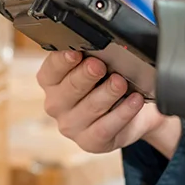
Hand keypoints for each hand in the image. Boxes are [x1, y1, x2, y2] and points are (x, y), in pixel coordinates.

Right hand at [36, 50, 178, 154]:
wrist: (130, 110)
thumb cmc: (107, 82)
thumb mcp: (97, 64)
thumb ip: (92, 53)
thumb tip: (99, 41)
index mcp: (51, 81)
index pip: (51, 69)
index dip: (62, 61)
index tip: (75, 52)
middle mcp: (56, 104)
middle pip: (69, 89)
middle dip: (86, 75)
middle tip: (99, 65)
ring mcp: (71, 126)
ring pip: (89, 108)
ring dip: (107, 93)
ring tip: (121, 82)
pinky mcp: (90, 142)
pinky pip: (106, 127)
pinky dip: (122, 113)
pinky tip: (134, 101)